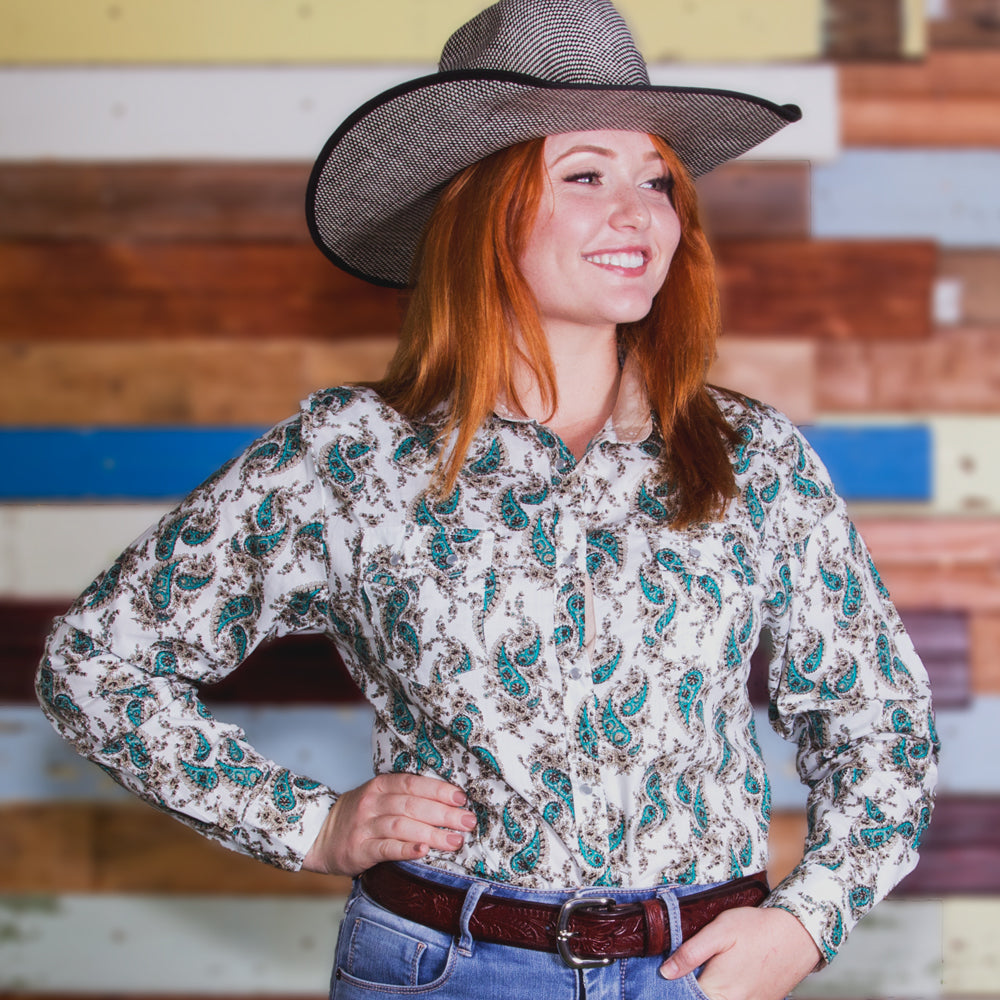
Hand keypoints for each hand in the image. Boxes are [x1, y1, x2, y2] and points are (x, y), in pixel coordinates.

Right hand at [302, 773, 476, 875]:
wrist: (319, 835)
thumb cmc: (359, 816)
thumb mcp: (377, 797)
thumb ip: (404, 797)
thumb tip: (448, 802)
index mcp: (379, 785)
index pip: (412, 784)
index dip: (438, 790)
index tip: (461, 798)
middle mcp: (372, 803)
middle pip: (412, 805)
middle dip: (444, 813)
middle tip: (468, 822)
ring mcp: (364, 826)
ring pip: (402, 826)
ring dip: (432, 833)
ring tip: (455, 841)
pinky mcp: (359, 850)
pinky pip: (386, 848)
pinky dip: (406, 849)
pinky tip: (424, 851)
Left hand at [659, 906, 821, 999]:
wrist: (797, 935)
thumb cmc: (757, 929)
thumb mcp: (719, 931)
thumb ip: (691, 953)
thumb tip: (666, 972)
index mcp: (719, 990)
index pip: (686, 998)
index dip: (675, 988)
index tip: (667, 978)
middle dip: (692, 990)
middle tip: (688, 971)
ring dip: (709, 992)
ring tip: (708, 973)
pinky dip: (726, 993)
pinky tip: (724, 979)